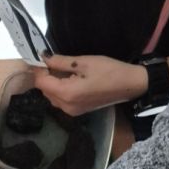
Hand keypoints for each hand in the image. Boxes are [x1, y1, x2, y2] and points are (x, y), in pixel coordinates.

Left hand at [32, 54, 148, 115]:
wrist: (130, 85)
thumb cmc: (109, 70)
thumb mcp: (83, 62)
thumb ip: (59, 61)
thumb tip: (42, 57)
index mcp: (66, 94)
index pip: (40, 82)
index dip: (38, 70)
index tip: (42, 58)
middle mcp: (65, 106)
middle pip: (44, 90)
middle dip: (46, 76)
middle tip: (54, 62)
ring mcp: (71, 111)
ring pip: (52, 96)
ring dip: (53, 83)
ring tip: (64, 69)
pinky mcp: (77, 111)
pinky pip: (61, 100)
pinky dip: (60, 89)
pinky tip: (70, 79)